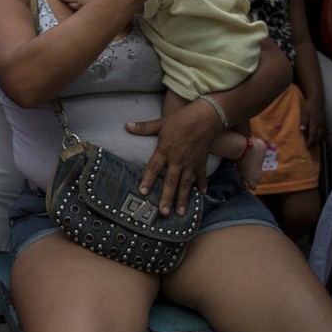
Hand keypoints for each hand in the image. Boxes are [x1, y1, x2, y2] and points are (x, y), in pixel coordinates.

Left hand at [126, 99, 215, 214]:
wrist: (205, 118)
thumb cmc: (181, 119)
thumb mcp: (160, 122)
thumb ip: (144, 128)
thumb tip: (126, 125)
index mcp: (164, 151)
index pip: (153, 168)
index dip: (147, 180)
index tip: (142, 192)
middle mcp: (177, 160)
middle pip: (170, 182)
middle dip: (166, 198)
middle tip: (163, 213)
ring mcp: (190, 163)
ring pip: (185, 184)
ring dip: (183, 199)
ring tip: (180, 213)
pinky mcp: (201, 162)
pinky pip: (201, 177)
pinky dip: (202, 185)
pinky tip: (202, 195)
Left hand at [300, 95, 325, 148]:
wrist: (317, 99)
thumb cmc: (309, 106)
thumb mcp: (304, 113)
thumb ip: (303, 121)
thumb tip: (302, 130)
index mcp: (315, 123)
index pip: (313, 135)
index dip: (310, 142)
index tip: (307, 147)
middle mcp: (320, 125)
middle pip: (318, 137)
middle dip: (315, 143)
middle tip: (310, 149)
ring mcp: (323, 123)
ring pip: (322, 135)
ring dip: (319, 141)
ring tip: (315, 146)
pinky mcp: (324, 122)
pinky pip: (324, 132)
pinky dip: (322, 137)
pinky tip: (319, 138)